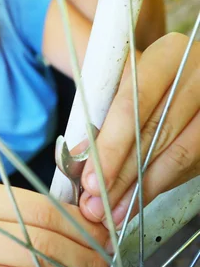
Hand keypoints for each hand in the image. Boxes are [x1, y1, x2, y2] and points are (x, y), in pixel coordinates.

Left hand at [79, 33, 199, 227]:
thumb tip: (79, 158)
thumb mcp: (130, 81)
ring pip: (178, 155)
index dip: (109, 148)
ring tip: (116, 211)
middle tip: (98, 204)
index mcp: (167, 55)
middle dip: (122, 175)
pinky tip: (141, 199)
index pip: (132, 106)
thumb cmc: (152, 79)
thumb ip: (105, 113)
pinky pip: (193, 164)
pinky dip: (163, 184)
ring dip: (142, 189)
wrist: (194, 73)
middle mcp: (197, 74)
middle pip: (154, 134)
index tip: (89, 180)